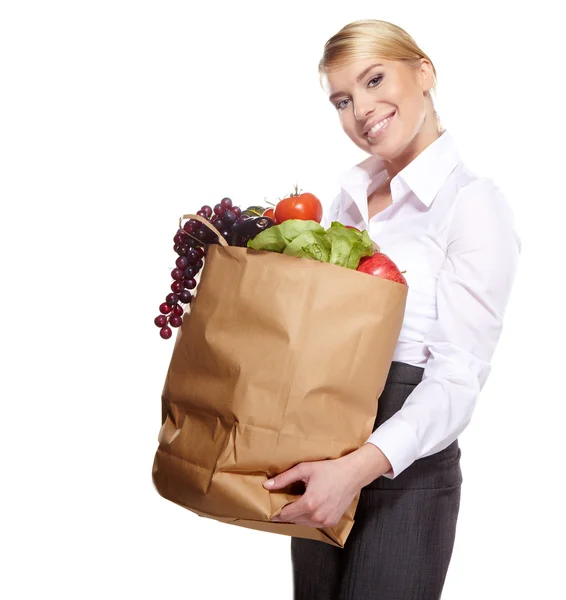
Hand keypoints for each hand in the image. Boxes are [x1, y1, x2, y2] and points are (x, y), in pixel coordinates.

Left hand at [263, 443, 391, 527]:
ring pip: (303, 523)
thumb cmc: (330, 470)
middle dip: (286, 514)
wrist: (352, 474)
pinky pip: (314, 524)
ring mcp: (325, 521)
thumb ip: (284, 478)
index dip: (276, 513)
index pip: (286, 514)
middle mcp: (317, 515)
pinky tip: (308, 508)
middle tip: (281, 506)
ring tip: (294, 506)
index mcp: (309, 503)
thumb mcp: (304, 469)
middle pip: (293, 520)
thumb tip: (267, 485)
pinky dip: (308, 518)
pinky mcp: (332, 522)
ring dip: (297, 517)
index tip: (271, 511)